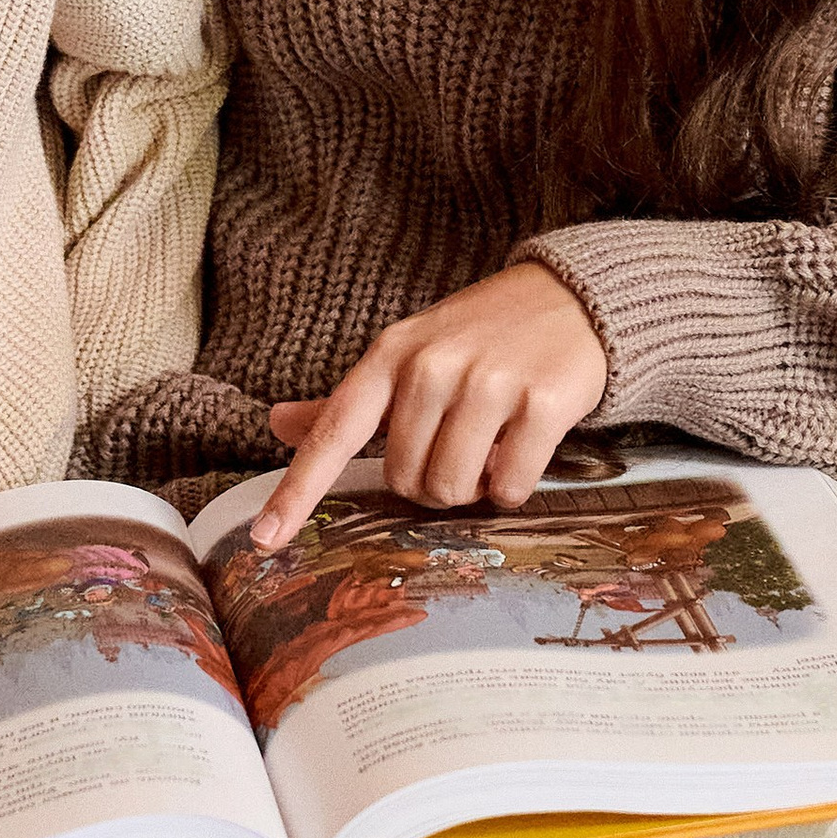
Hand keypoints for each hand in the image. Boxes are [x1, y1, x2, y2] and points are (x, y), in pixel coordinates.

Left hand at [253, 261, 608, 549]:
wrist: (571, 299)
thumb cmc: (478, 335)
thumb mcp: (407, 353)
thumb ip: (346, 401)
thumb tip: (277, 424)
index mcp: (390, 356)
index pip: (333, 432)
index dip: (297, 490)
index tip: (265, 538)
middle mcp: (432, 367)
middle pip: (405, 481)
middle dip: (432, 482)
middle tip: (459, 444)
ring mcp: (488, 383)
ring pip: (454, 489)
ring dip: (474, 486)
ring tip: (491, 444)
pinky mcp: (541, 403)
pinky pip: (509, 488)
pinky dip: (514, 485)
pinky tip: (524, 444)